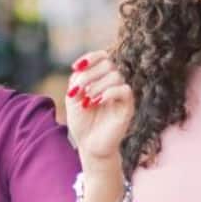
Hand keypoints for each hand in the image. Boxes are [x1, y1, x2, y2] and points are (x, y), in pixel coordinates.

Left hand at [65, 51, 133, 165]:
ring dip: (97, 86)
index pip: (103, 56)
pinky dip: (109, 92)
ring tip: (87, 101)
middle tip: (79, 90)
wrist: (89, 145)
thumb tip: (80, 70)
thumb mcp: (72, 98)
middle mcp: (113, 83)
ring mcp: (121, 94)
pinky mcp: (128, 106)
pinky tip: (96, 102)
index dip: (90, 57)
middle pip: (108, 64)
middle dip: (89, 74)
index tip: (75, 67)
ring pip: (115, 76)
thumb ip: (76, 81)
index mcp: (101, 78)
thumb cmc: (81, 122)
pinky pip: (125, 90)